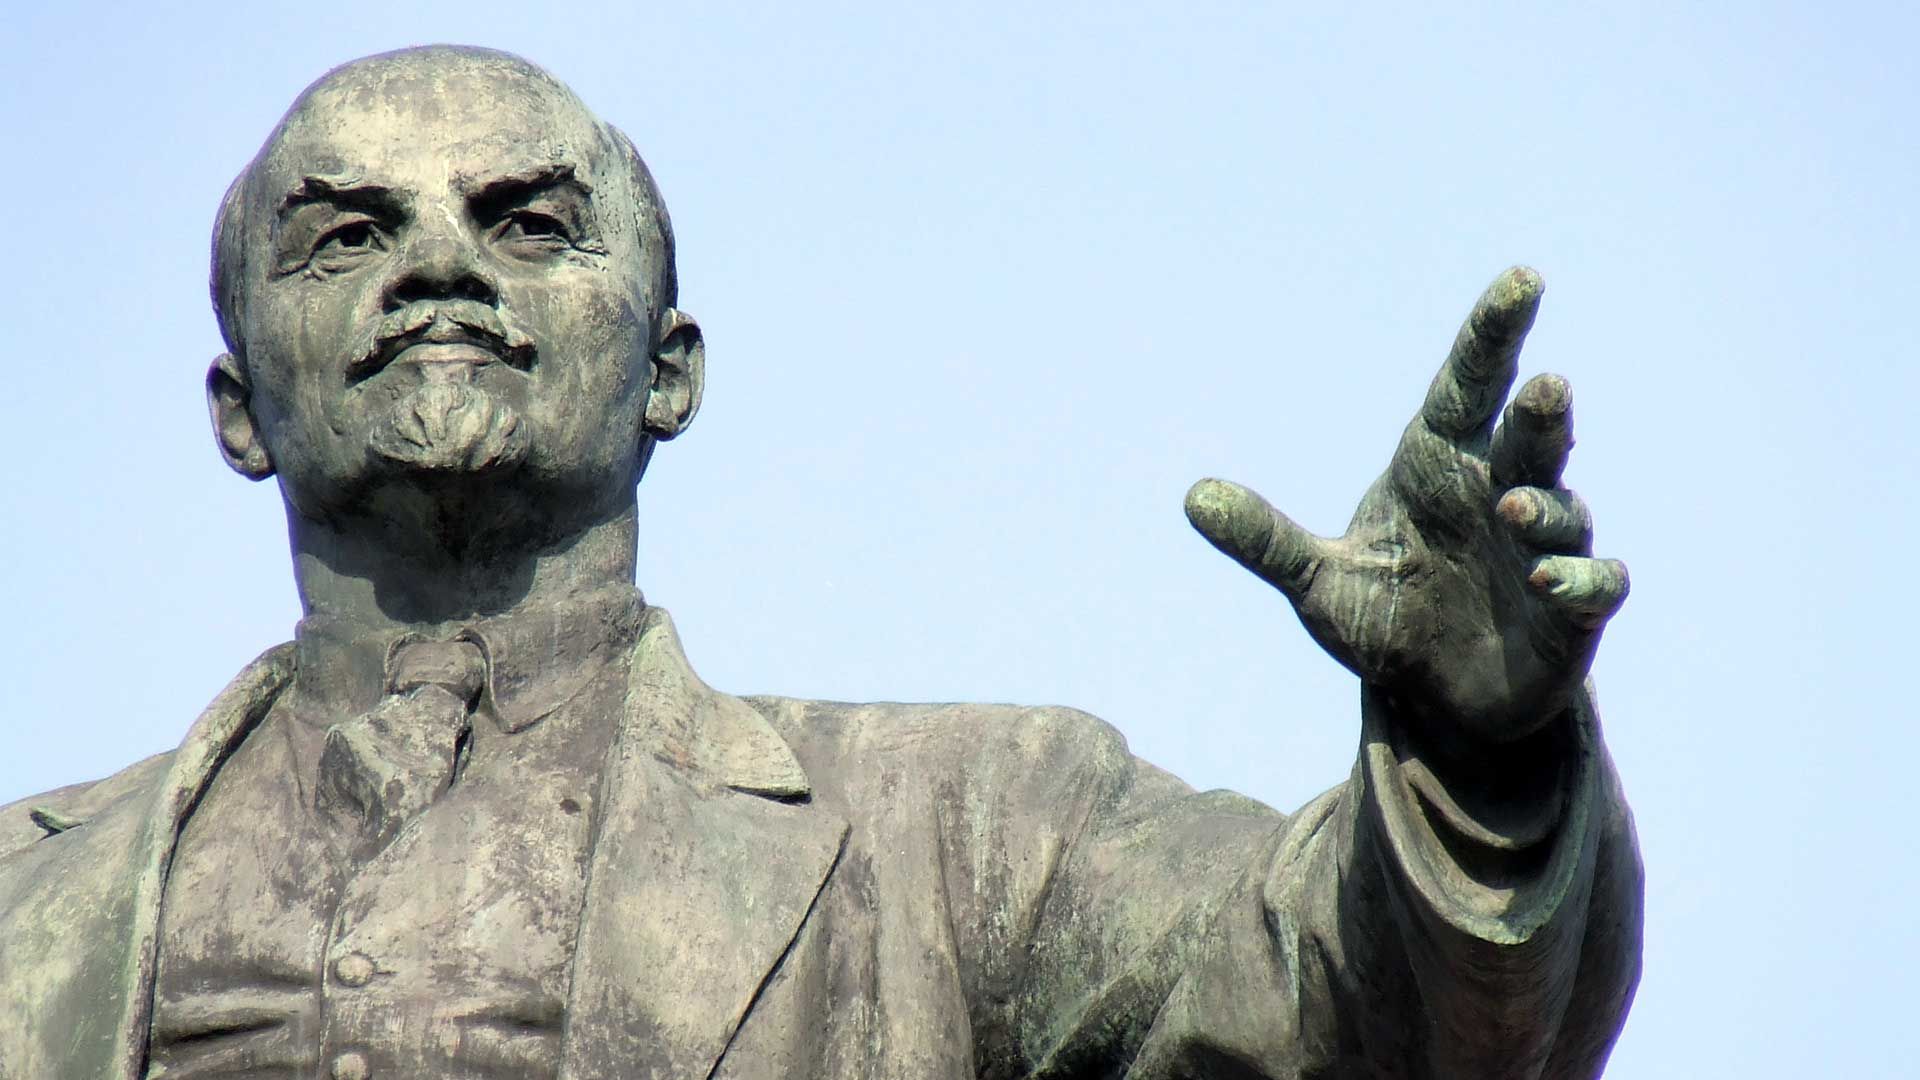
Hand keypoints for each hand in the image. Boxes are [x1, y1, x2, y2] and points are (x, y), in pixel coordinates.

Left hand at [1185, 268, 1627, 744]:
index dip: (1494, 334)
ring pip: (1564, 507)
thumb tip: (1194, 498)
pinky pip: (1595, 582)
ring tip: (1512, 511)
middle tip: (1545, 383)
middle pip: (1529, 435)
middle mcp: (1500, 492)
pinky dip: (1578, 578)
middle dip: (1539, 412)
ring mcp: (1543, 549)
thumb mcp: (1318, 583)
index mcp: (1440, 465)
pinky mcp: (1573, 611)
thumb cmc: (1383, 615)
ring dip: (1545, 506)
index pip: (1469, 385)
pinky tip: (1547, 582)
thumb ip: (1267, 540)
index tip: (1523, 280)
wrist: (1435, 699)